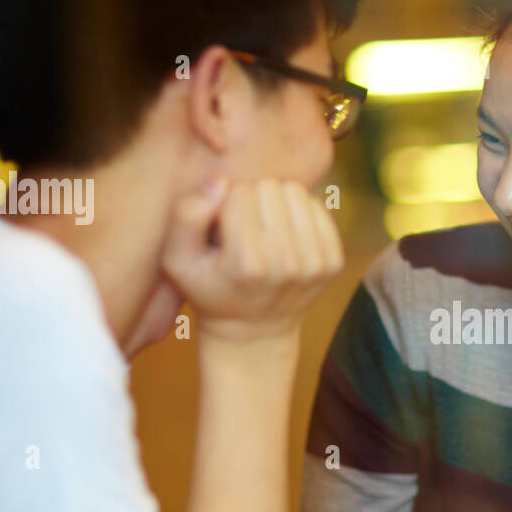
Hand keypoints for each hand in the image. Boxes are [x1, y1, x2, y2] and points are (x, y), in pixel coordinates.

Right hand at [161, 176, 343, 344]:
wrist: (254, 329)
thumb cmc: (211, 287)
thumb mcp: (177, 260)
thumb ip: (186, 216)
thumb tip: (220, 182)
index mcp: (247, 264)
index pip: (239, 193)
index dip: (226, 202)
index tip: (223, 227)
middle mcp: (286, 265)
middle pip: (269, 188)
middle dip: (253, 199)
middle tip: (245, 228)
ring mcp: (315, 264)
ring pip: (296, 192)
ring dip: (277, 202)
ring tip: (264, 229)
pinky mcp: (334, 262)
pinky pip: (318, 206)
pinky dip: (299, 213)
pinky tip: (285, 235)